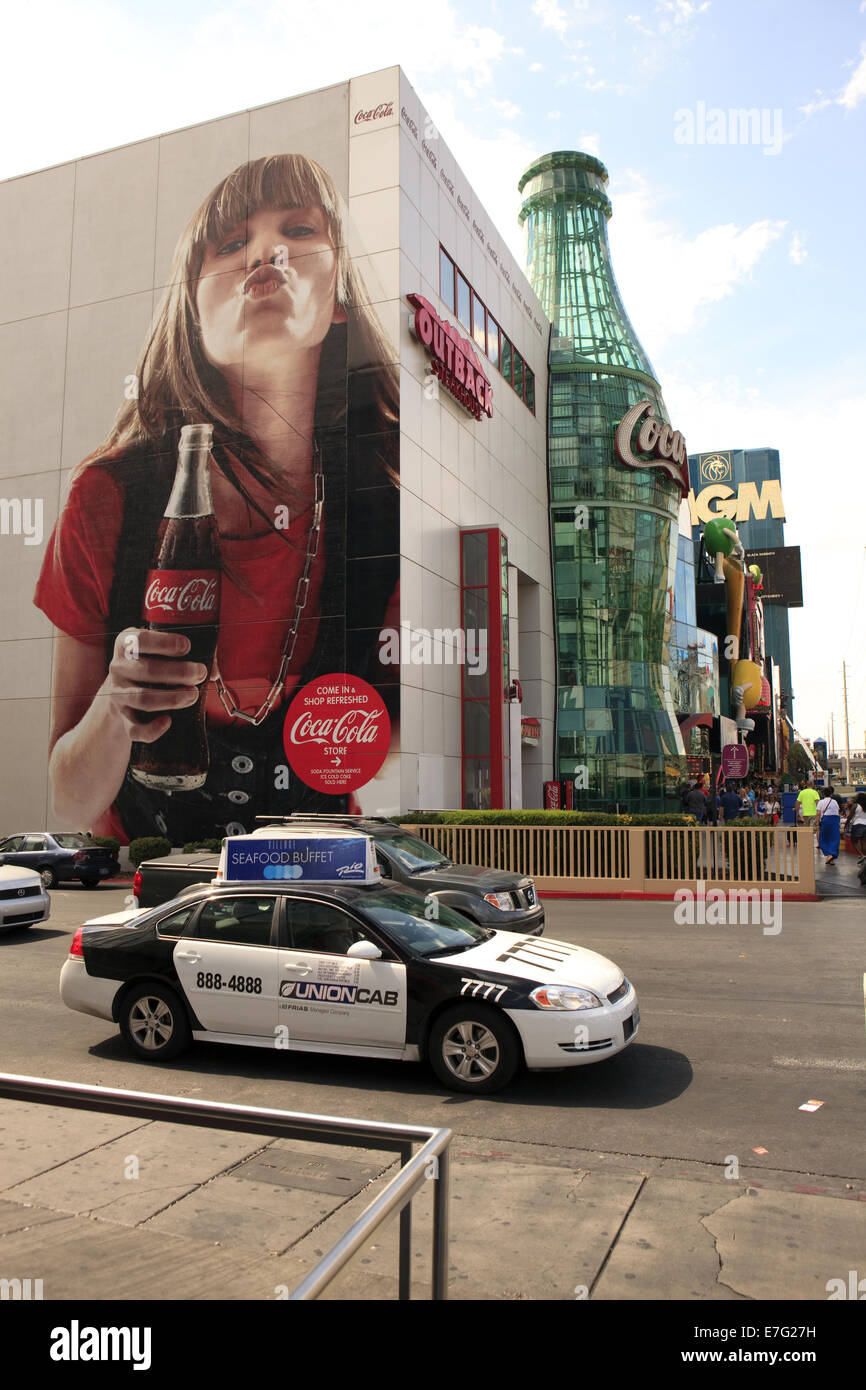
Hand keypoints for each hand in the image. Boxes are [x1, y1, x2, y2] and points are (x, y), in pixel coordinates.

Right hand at [106, 628, 208, 742]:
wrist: (126, 694)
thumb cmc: (153, 667)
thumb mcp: (164, 653)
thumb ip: (191, 654)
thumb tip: (213, 672)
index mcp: (127, 645)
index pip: (140, 640)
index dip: (164, 642)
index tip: (186, 646)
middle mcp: (119, 668)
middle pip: (147, 670)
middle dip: (179, 673)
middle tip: (199, 674)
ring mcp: (118, 695)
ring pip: (142, 698)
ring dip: (171, 698)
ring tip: (193, 695)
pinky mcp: (124, 719)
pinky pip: (134, 729)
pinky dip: (152, 729)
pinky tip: (168, 722)